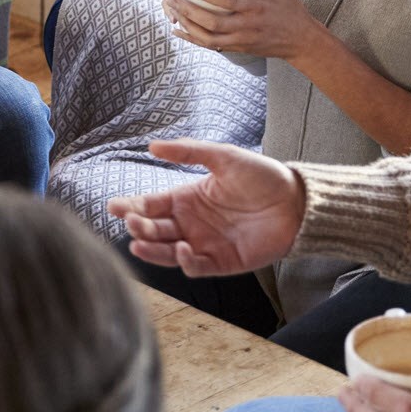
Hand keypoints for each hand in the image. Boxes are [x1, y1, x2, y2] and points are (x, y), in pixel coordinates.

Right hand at [106, 138, 304, 275]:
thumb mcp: (223, 157)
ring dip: (153, 249)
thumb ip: (188, 151)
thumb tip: (152, 145)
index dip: (131, 206)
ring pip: (168, 251)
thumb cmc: (262, 176)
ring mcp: (204, 244)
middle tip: (130, 223)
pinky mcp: (222, 262)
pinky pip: (197, 266)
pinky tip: (182, 249)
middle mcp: (190, 223)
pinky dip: (185, 261)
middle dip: (138, 228)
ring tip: (139, 243)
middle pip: (154, 230)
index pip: (151, 205)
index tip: (113, 206)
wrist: (297, 202)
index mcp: (186, 199)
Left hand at [169, 0, 328, 60]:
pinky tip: (179, 30)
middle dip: (188, 12)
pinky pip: (211, 47)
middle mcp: (246, 27)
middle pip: (212, 23)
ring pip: (208, 38)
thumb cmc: (292, 12)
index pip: (227, 2)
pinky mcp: (238, 49)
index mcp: (256, 8)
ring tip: (171, 11)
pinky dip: (193, 40)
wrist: (302, 43)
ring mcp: (241, 41)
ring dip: (187, 26)